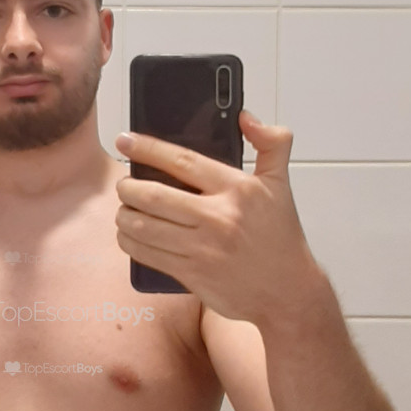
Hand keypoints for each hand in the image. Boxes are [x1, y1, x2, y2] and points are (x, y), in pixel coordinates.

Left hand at [114, 110, 318, 326]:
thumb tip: (246, 117)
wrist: (287, 292)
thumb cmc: (279, 238)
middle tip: (124, 185)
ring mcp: (203, 248)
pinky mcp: (192, 274)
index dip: (147, 148)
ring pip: (144, 227)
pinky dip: (130, 243)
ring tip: (124, 209)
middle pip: (154, 195)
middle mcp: (218, 218)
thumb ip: (272, 143)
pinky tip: (129, 235)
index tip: (125, 141)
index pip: (182, 161)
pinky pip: (148, 255)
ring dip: (124, 216)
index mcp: (237, 190)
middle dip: (128, 188)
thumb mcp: (280, 185)